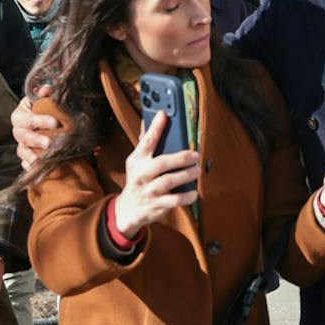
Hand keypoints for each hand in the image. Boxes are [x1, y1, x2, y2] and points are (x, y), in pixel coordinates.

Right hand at [13, 85, 59, 170]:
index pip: (27, 118)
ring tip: (40, 161)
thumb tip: (47, 90)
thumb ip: (45, 94)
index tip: (55, 123)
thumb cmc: (44, 109)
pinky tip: (35, 168)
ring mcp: (21, 144)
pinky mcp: (26, 156)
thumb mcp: (43, 99)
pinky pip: (24, 163)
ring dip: (31, 156)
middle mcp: (18, 130)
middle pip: (23, 136)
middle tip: (49, 143)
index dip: (40, 120)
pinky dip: (28, 166)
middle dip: (36, 140)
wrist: (47, 122)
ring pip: (22, 151)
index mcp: (20, 115)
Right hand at [112, 110, 201, 236]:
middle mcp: (142, 174)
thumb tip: (149, 119)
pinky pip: (173, 200)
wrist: (127, 209)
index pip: (147, 141)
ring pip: (168, 181)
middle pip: (161, 163)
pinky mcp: (156, 205)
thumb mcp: (136, 162)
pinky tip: (194, 192)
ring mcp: (149, 190)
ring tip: (197, 171)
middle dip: (180, 158)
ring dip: (185, 175)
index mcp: (137, 160)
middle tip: (195, 154)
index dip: (156, 127)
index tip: (164, 114)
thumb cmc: (137, 180)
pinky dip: (186, 197)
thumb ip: (145, 142)